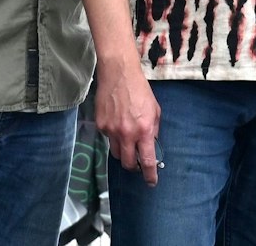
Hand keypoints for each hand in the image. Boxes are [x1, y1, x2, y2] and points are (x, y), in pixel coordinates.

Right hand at [95, 59, 162, 185]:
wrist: (119, 74)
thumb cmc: (140, 91)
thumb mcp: (155, 111)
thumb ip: (153, 130)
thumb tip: (150, 146)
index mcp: (144, 130)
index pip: (147, 161)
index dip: (150, 175)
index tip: (151, 182)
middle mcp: (127, 133)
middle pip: (127, 163)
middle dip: (133, 167)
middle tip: (137, 162)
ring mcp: (111, 130)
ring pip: (115, 153)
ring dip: (122, 152)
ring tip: (126, 140)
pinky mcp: (101, 125)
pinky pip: (107, 138)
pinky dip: (113, 136)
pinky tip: (116, 122)